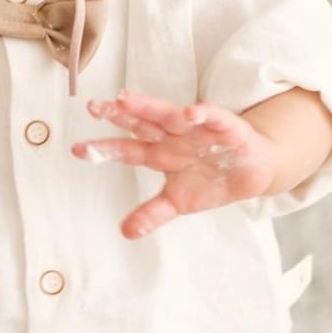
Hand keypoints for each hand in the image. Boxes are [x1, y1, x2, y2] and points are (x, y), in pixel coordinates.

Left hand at [72, 93, 278, 238]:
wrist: (254, 172)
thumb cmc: (211, 181)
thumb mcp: (178, 202)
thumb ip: (152, 214)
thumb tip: (125, 232)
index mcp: (159, 153)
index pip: (127, 150)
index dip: (104, 149)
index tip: (77, 149)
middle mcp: (173, 137)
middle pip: (141, 124)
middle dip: (119, 115)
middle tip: (94, 108)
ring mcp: (197, 130)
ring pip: (168, 114)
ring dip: (148, 107)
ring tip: (125, 100)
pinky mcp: (226, 127)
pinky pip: (212, 117)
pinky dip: (202, 114)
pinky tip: (190, 113)